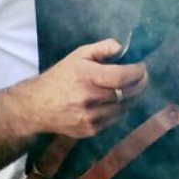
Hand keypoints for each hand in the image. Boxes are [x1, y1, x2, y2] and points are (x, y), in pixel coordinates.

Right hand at [27, 38, 149, 138]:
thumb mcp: (78, 55)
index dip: (138, 72)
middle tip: (142, 77)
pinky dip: (120, 109)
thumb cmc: (60, 77)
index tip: (142, 67)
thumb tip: (123, 47)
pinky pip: (116, 119)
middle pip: (128, 93)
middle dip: (140, 84)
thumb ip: (102, 48)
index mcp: (85, 77)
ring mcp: (90, 118)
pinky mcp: (90, 130)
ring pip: (125, 108)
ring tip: (129, 88)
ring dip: (132, 97)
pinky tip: (115, 101)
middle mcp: (88, 99)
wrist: (36, 107)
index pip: (122, 77)